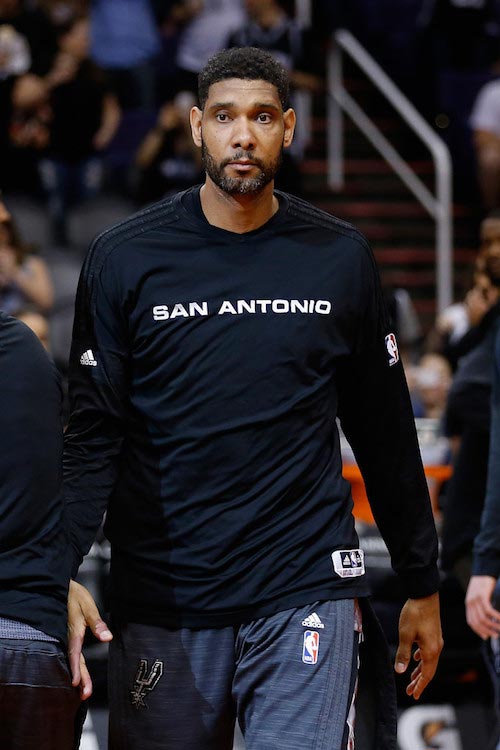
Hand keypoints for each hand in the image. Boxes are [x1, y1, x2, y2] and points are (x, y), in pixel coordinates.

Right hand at [67, 579, 112, 699]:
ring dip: (77, 674)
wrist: (59, 586)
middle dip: (79, 678)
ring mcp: (64, 637)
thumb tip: (107, 637)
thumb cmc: (74, 594)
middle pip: (73, 660)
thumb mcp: (87, 605)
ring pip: (71, 659)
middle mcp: (67, 637)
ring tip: (81, 692)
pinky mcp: (66, 636)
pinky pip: (69, 653)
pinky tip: (76, 674)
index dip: (74, 668)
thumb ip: (96, 622)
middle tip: (85, 696)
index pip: (74, 652)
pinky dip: (73, 665)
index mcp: (73, 630)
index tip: (76, 683)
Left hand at [394, 592, 442, 699]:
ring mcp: (436, 641)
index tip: (414, 696)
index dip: (420, 686)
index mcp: (431, 651)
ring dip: (420, 670)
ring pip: (428, 661)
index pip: (427, 675)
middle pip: (429, 670)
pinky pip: (428, 652)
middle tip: (410, 691)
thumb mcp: (405, 634)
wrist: (425, 595)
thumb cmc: (415, 614)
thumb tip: (400, 671)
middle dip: (419, 681)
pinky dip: (422, 659)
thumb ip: (403, 654)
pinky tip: (416, 657)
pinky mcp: (434, 634)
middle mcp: (436, 648)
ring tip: (411, 678)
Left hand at [465, 575, 499, 639]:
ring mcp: (475, 599)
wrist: (483, 570)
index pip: (471, 622)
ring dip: (493, 626)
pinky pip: (488, 610)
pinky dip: (495, 616)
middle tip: (496, 635)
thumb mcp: (479, 596)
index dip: (478, 631)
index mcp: (468, 604)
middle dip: (487, 631)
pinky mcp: (482, 595)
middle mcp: (470, 602)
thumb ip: (480, 607)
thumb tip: (488, 620)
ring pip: (483, 618)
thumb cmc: (483, 584)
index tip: (486, 636)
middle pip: (477, 622)